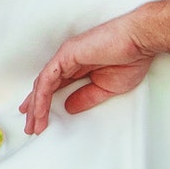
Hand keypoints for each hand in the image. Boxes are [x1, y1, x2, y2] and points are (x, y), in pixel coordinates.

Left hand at [19, 12, 154, 135]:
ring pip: (43, 84)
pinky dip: (41, 95)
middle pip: (44, 86)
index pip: (55, 87)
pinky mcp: (66, 55)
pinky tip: (39, 110)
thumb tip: (69, 108)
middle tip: (30, 127)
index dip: (44, 104)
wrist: (139, 41)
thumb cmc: (130, 59)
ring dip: (36, 106)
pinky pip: (48, 78)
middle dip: (35, 108)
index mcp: (78, 67)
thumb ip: (85, 97)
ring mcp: (65, 57)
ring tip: (34, 124)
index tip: (38, 119)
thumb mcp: (105, 88)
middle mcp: (68, 61)